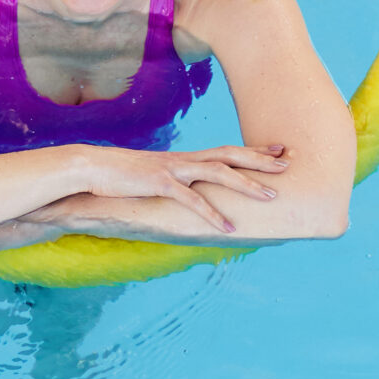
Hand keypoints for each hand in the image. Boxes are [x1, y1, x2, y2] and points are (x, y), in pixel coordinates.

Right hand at [69, 143, 285, 233]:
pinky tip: (229, 227)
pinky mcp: (160, 184)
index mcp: (185, 159)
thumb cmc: (122, 176)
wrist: (91, 167)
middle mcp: (184, 161)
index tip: (278, 150)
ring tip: (270, 196)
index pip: (226, 151)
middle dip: (260, 160)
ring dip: (246, 184)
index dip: (253, 150)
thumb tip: (188, 194)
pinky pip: (192, 201)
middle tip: (288, 164)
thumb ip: (174, 184)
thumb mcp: (154, 179)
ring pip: (218, 173)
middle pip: (230, 155)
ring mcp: (173, 170)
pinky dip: (212, 214)